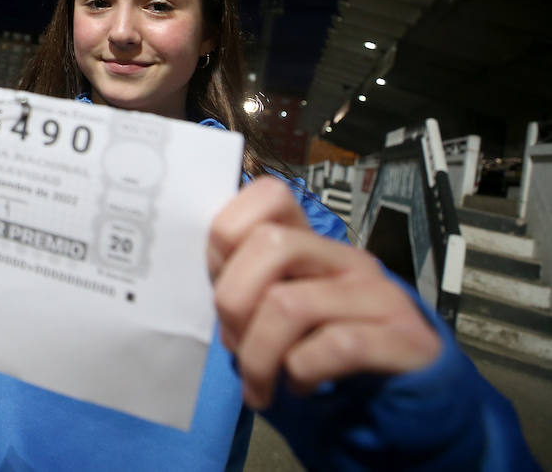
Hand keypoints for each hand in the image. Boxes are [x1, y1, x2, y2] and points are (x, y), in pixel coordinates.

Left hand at [207, 177, 441, 409]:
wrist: (406, 405)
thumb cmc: (326, 357)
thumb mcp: (281, 315)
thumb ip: (248, 287)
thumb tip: (193, 280)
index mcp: (311, 246)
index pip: (270, 195)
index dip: (227, 231)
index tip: (215, 278)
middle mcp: (346, 259)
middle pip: (269, 246)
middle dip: (233, 302)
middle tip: (233, 346)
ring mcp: (377, 295)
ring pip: (289, 304)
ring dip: (258, 356)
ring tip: (259, 384)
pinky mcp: (403, 338)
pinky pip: (334, 346)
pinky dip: (301, 374)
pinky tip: (300, 387)